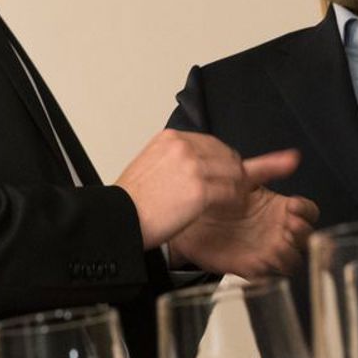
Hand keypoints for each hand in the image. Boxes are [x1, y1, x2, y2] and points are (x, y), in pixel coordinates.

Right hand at [115, 129, 309, 254]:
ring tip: (238, 195)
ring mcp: (193, 167)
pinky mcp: (200, 190)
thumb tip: (190, 167)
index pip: (209, 142)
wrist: (120, 219)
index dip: (222, 157)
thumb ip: (172, 160)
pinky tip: (235, 204)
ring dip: (238, 184)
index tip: (227, 167)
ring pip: (232, 171)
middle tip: (238, 183)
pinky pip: (230, 191)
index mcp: (170, 139)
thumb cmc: (130, 202)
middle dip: (233, 169)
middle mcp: (183, 148)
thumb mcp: (148, 165)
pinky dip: (236, 198)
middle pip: (224, 154)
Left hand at [169, 152, 318, 278]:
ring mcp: (267, 250)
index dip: (305, 210)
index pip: (308, 212)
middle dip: (302, 231)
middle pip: (306, 238)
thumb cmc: (219, 199)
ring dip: (290, 252)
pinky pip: (269, 275)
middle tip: (289, 223)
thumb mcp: (243, 180)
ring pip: (293, 260)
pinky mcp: (252, 267)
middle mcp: (278, 231)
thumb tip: (292, 157)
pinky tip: (263, 257)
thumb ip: (268, 168)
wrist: (192, 219)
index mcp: (280, 209)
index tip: (293, 205)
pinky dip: (271, 269)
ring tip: (278, 242)